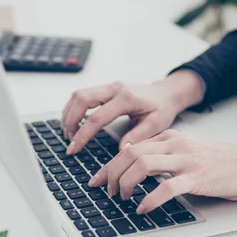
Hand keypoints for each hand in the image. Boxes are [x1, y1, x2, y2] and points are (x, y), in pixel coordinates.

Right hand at [60, 70, 204, 154]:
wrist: (167, 92)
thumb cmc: (163, 108)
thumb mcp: (156, 124)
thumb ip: (137, 137)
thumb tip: (121, 151)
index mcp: (127, 98)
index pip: (97, 118)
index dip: (82, 135)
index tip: (73, 149)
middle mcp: (115, 88)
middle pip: (81, 99)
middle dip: (70, 121)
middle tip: (69, 141)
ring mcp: (109, 86)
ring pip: (78, 94)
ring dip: (69, 113)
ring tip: (69, 133)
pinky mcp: (106, 88)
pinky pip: (83, 94)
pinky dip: (74, 108)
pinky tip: (73, 121)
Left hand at [88, 130, 236, 213]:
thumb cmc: (222, 162)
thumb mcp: (188, 151)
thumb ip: (164, 156)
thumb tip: (135, 172)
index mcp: (170, 138)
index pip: (130, 148)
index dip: (108, 165)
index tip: (96, 179)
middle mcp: (175, 145)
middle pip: (130, 154)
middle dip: (110, 174)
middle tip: (105, 191)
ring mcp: (186, 160)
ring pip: (142, 165)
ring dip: (126, 184)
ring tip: (122, 199)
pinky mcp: (197, 177)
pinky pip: (166, 188)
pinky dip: (149, 200)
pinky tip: (143, 209)